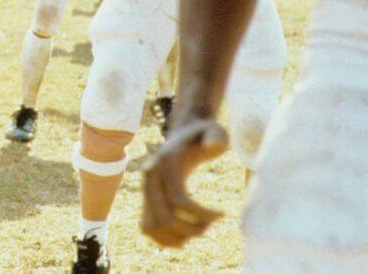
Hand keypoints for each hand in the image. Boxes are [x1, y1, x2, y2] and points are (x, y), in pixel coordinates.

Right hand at [141, 116, 227, 247]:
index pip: (178, 200)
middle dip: (191, 229)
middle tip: (212, 224)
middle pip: (163, 218)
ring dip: (177, 236)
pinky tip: (186, 235)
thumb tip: (212, 147)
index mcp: (165, 162)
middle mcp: (150, 176)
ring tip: (199, 229)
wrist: (182, 132)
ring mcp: (145, 188)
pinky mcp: (145, 197)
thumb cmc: (204, 134)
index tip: (222, 214)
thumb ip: (216, 137)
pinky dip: (164, 238)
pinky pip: (146, 226)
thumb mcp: (214, 130)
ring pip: (151, 226)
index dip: (202, 215)